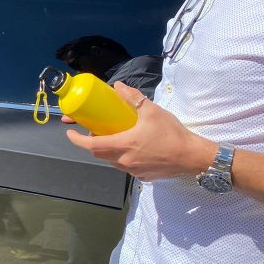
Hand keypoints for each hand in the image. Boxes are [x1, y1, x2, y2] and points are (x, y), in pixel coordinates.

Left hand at [65, 81, 213, 179]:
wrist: (194, 157)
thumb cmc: (172, 133)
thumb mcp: (152, 111)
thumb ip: (133, 98)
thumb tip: (118, 87)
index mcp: (124, 145)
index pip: (91, 145)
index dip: (77, 139)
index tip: (69, 131)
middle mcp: (125, 161)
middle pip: (99, 154)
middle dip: (92, 143)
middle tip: (95, 130)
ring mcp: (134, 170)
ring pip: (112, 161)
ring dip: (108, 150)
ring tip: (114, 136)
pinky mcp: (143, 176)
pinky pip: (126, 167)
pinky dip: (123, 157)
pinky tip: (133, 148)